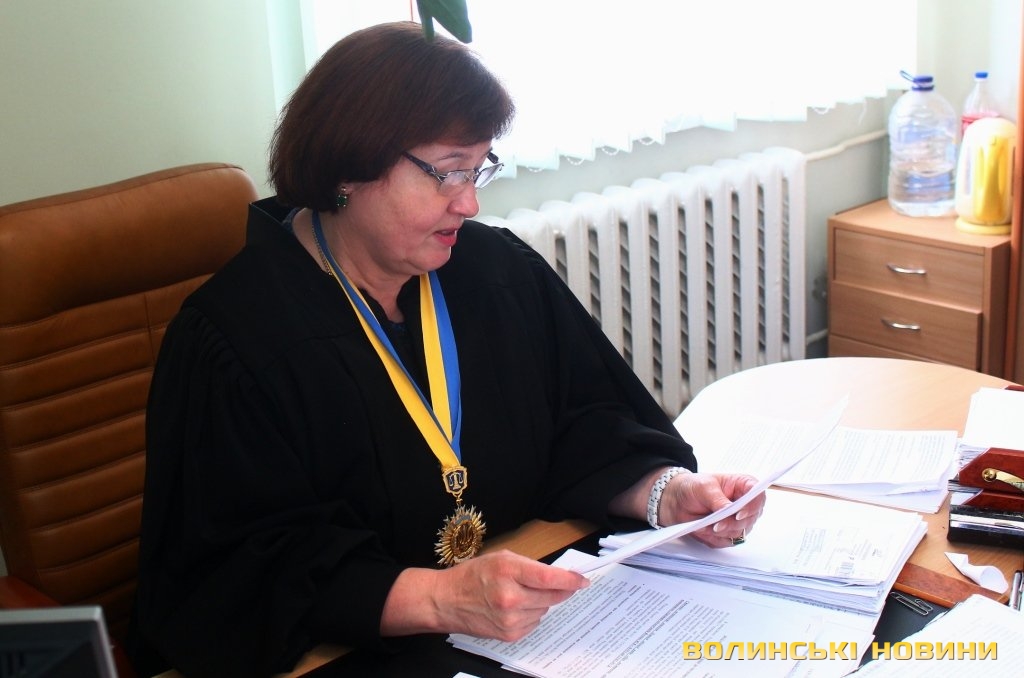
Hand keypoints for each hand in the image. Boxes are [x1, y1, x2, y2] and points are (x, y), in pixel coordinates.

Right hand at [381, 550, 589, 641]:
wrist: (447, 601)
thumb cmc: (473, 576)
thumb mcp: (502, 558)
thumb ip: (530, 566)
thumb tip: (560, 576)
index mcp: (508, 570)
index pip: (550, 577)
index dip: (571, 580)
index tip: (583, 580)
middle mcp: (510, 596)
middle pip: (552, 595)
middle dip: (558, 589)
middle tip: (555, 584)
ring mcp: (510, 618)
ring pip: (545, 609)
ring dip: (541, 601)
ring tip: (519, 594)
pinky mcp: (510, 634)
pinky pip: (534, 622)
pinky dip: (531, 614)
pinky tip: (514, 607)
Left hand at [658, 472, 764, 548]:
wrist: (677, 501)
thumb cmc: (693, 487)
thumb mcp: (704, 487)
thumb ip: (717, 499)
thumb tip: (728, 510)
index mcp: (744, 486)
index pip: (758, 496)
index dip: (752, 506)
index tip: (738, 513)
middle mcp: (745, 505)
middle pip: (750, 519)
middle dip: (732, 523)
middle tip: (716, 524)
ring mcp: (738, 521)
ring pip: (739, 532)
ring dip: (720, 532)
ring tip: (703, 525)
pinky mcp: (728, 533)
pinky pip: (726, 541)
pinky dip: (713, 538)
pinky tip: (702, 529)